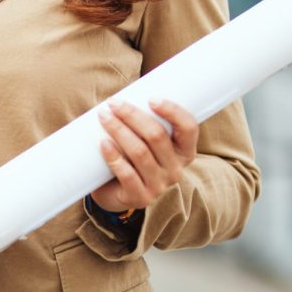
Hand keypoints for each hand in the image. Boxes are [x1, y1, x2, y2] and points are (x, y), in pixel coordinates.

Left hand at [90, 99, 197, 213]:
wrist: (116, 192)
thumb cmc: (131, 156)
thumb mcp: (144, 139)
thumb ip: (143, 120)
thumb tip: (125, 93)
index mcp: (184, 151)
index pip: (189, 128)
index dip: (173, 111)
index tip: (151, 98)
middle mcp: (176, 169)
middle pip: (156, 136)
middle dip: (132, 115)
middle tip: (113, 103)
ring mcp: (159, 186)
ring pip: (139, 152)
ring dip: (119, 130)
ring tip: (103, 117)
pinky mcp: (140, 197)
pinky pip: (127, 174)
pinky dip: (113, 156)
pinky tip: (103, 143)